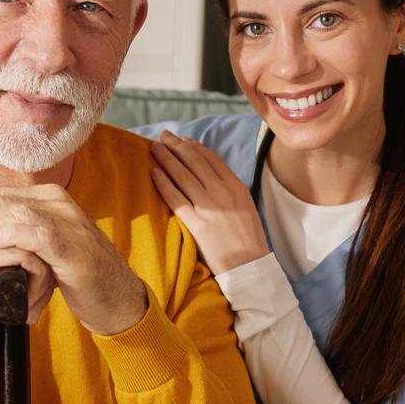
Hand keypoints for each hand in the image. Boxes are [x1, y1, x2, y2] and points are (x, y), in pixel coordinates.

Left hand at [0, 186, 147, 335]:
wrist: (117, 300)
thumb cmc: (80, 277)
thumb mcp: (47, 250)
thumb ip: (23, 237)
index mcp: (49, 201)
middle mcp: (58, 204)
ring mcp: (68, 222)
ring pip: (13, 212)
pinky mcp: (73, 246)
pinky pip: (36, 233)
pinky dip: (8, 234)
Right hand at [0, 245, 54, 364]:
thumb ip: (17, 277)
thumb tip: (50, 276)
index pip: (26, 234)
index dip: (44, 261)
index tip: (44, 293)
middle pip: (31, 236)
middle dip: (47, 270)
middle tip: (43, 300)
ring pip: (31, 244)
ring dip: (43, 277)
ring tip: (35, 304)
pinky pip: (23, 256)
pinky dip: (35, 280)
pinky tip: (26, 303)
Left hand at [149, 132, 271, 274]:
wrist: (250, 268)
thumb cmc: (248, 240)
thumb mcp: (246, 207)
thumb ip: (230, 190)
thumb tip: (212, 177)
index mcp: (237, 187)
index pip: (212, 159)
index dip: (194, 146)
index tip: (182, 139)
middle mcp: (223, 193)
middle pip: (195, 162)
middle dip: (177, 146)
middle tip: (163, 135)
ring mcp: (210, 208)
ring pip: (183, 176)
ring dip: (167, 158)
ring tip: (154, 148)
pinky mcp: (197, 224)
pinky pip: (176, 199)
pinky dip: (164, 183)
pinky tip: (154, 173)